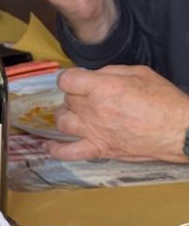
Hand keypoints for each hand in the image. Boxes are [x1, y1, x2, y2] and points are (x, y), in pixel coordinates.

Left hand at [53, 65, 188, 161]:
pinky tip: (50, 146)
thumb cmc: (164, 102)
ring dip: (66, 115)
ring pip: (62, 121)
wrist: (178, 130)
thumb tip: (93, 76)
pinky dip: (56, 150)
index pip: (66, 80)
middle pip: (67, 99)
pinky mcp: (99, 149)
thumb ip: (111, 72)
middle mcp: (94, 110)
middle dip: (75, 95)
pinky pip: (68, 153)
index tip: (77, 80)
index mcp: (103, 88)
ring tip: (77, 114)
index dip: (71, 78)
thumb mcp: (139, 73)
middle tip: (89, 97)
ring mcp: (94, 131)